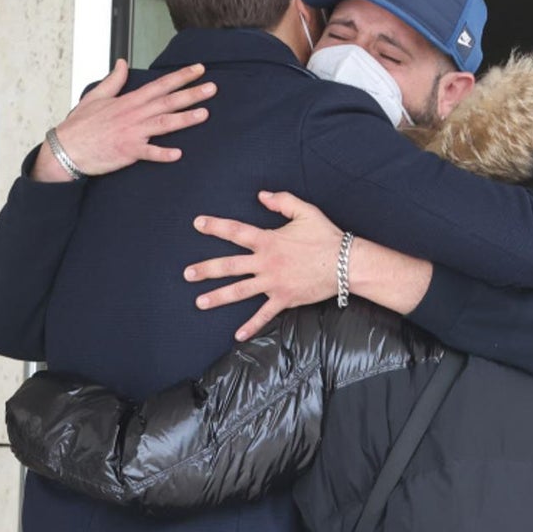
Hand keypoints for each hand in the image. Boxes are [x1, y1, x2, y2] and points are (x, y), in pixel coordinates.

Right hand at [32, 60, 215, 181]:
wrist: (66, 148)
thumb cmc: (81, 125)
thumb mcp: (96, 96)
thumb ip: (114, 80)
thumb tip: (122, 62)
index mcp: (129, 101)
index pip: (160, 85)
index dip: (181, 77)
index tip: (199, 69)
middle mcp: (134, 114)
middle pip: (167, 101)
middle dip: (191, 94)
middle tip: (212, 88)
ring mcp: (132, 133)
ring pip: (163, 123)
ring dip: (184, 119)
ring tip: (205, 114)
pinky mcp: (127, 151)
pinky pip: (148, 153)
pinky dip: (162, 154)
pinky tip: (178, 153)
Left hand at [184, 191, 342, 340]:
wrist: (345, 264)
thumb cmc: (326, 236)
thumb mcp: (305, 211)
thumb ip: (282, 201)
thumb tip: (261, 196)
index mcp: (268, 241)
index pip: (236, 232)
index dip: (215, 226)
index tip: (197, 224)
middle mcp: (266, 263)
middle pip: (230, 265)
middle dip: (206, 269)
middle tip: (187, 273)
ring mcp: (273, 283)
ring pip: (240, 291)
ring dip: (218, 297)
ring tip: (199, 302)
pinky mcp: (284, 299)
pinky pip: (264, 315)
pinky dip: (251, 326)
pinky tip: (237, 335)